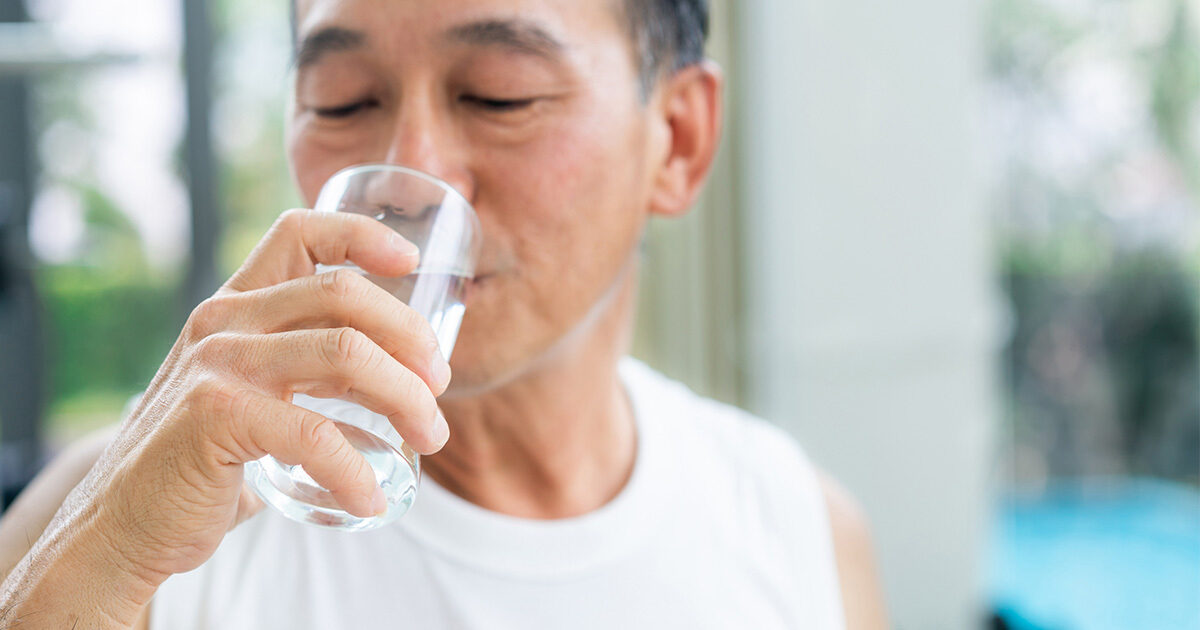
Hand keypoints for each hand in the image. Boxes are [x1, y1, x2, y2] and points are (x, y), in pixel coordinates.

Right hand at [32, 209, 450, 602]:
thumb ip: (309, 375)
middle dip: (411, 337)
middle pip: (344, 294)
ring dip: (406, 399)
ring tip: (430, 440)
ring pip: (346, 354)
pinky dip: (357, 472)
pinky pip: (316, 434)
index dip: (361, 234)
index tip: (410, 263)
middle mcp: (224, 321)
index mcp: (235, 305)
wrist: (122, 526)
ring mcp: (218, 363)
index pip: (298, 232)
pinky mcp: (215, 415)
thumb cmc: (203, 463)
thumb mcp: (259, 397)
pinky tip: (371, 501)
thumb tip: (402, 381)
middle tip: (439, 387)